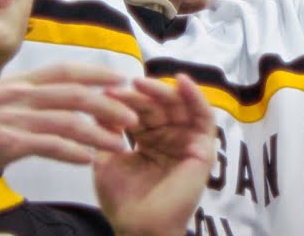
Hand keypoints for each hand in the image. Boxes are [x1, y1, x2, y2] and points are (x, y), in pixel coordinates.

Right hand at [0, 64, 136, 199]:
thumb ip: (24, 105)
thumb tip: (55, 105)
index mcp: (13, 84)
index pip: (64, 70)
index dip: (97, 72)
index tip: (122, 81)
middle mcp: (13, 94)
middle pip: (73, 92)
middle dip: (108, 103)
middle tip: (133, 117)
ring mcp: (7, 117)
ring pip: (66, 120)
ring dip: (98, 132)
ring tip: (120, 144)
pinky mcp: (2, 143)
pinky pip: (47, 144)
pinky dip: (72, 151)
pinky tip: (88, 159)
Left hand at [94, 75, 214, 235]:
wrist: (138, 227)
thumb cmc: (123, 201)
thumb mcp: (106, 158)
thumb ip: (105, 131)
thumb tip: (99, 101)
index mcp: (150, 140)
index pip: (141, 110)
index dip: (127, 99)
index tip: (107, 93)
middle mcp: (170, 138)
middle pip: (161, 104)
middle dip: (142, 94)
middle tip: (125, 87)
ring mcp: (187, 143)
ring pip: (181, 106)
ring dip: (164, 91)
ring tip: (143, 84)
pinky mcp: (203, 150)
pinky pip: (204, 118)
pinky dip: (196, 97)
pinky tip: (182, 81)